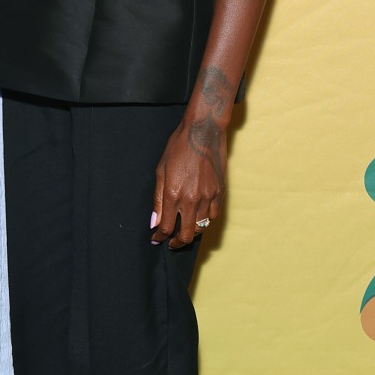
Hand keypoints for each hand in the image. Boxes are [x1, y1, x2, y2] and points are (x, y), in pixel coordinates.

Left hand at [152, 113, 225, 249]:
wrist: (203, 132)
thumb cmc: (179, 147)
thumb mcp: (160, 171)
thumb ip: (157, 199)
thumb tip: (154, 221)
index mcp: (173, 195)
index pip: (166, 227)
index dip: (160, 237)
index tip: (156, 238)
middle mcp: (192, 200)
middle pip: (186, 235)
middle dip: (177, 243)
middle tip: (171, 242)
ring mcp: (208, 197)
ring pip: (201, 228)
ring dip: (191, 232)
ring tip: (184, 229)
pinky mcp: (220, 193)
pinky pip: (214, 216)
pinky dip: (205, 220)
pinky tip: (198, 216)